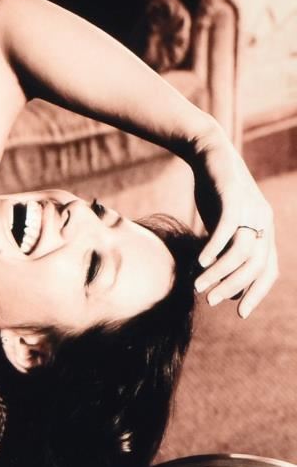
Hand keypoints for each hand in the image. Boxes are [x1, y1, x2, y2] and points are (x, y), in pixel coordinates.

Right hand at [191, 132, 277, 317]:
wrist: (209, 152)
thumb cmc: (214, 190)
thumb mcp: (222, 222)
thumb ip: (226, 247)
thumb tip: (224, 276)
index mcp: (264, 229)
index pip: (268, 269)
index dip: (256, 292)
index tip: (240, 313)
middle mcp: (262, 221)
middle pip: (255, 265)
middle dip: (234, 287)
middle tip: (212, 302)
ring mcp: (249, 210)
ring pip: (241, 252)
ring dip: (220, 274)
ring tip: (199, 286)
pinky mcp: (231, 199)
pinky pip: (225, 231)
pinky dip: (213, 250)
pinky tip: (200, 263)